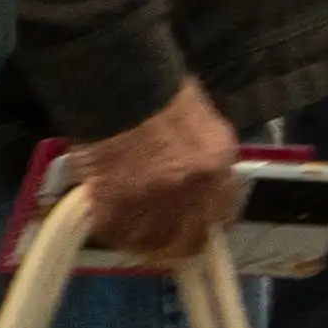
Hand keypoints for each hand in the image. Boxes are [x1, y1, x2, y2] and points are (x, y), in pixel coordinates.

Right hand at [54, 77, 244, 263]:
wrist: (118, 83)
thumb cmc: (159, 94)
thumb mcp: (202, 127)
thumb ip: (205, 162)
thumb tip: (199, 190)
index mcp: (219, 165)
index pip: (220, 217)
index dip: (203, 227)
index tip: (191, 230)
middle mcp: (193, 190)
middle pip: (187, 241)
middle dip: (173, 244)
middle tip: (157, 239)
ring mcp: (154, 202)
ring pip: (149, 243)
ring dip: (138, 237)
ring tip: (126, 224)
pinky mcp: (115, 207)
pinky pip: (115, 233)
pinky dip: (110, 227)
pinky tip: (106, 213)